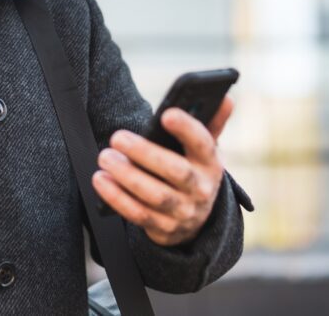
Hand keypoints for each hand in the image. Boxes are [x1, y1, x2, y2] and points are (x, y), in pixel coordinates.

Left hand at [92, 96, 233, 246]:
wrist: (194, 219)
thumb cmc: (192, 170)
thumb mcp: (204, 150)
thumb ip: (211, 122)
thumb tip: (226, 98)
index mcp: (210, 164)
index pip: (203, 144)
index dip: (186, 129)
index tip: (167, 114)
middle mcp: (201, 189)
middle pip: (176, 171)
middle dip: (145, 153)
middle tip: (118, 137)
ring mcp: (184, 212)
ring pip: (155, 195)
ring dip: (127, 176)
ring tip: (106, 158)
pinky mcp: (164, 229)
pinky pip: (138, 214)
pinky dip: (117, 198)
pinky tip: (102, 180)